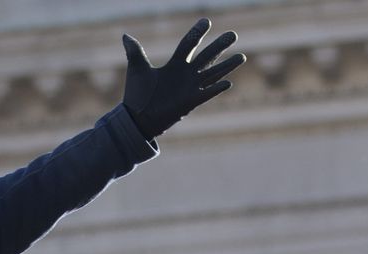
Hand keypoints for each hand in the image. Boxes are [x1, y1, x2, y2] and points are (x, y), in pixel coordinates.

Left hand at [120, 19, 244, 138]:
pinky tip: (228, 82)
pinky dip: (216, 88)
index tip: (206, 22)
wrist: (136, 118)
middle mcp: (185, 75)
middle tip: (233, 34)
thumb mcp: (137, 69)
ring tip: (242, 56)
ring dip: (227, 65)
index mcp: (174, 65)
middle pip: (206, 56)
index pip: (188, 45)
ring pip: (212, 73)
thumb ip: (135, 52)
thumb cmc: (136, 95)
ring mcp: (190, 88)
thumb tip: (125, 36)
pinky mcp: (190, 102)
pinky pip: (207, 93)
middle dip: (220, 46)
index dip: (197, 33)